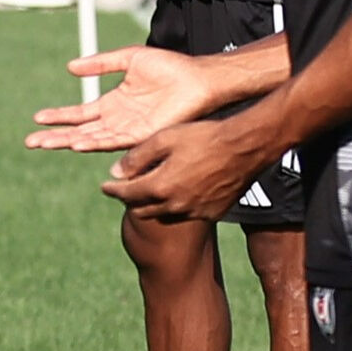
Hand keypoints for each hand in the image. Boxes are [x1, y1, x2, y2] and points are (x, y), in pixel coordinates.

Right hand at [26, 44, 221, 152]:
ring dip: (66, 142)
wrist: (198, 79)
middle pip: (78, 131)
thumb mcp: (128, 58)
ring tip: (44, 144)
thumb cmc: (169, 67)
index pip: (79, 115)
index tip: (38, 118)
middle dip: (54, 137)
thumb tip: (70, 67)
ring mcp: (128, 130)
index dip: (58, 117)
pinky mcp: (141, 135)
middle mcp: (117, 121)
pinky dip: (93, 143)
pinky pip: (113, 141)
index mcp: (113, 104)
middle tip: (30, 141)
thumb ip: (100, 63)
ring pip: (90, 139)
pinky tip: (76, 143)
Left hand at [104, 113, 270, 221]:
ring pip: (163, 213)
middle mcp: (175, 205)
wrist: (246, 148)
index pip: (126, 193)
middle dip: (130, 199)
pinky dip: (176, 205)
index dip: (112, 189)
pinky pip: (186, 213)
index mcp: (160, 186)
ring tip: (150, 191)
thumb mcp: (165, 139)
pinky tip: (178, 193)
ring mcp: (194, 211)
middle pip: (141, 208)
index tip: (105, 186)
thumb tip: (115, 171)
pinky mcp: (212, 213)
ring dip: (153, 204)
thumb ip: (137, 157)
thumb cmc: (204, 137)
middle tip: (124, 190)